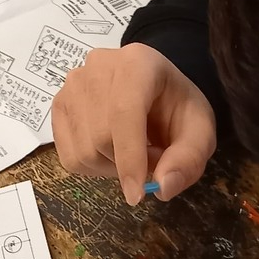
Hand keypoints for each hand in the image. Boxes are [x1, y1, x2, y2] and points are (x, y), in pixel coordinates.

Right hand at [51, 44, 216, 205]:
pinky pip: (67, 154)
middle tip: (152, 159)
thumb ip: (188, 159)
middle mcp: (97, 67)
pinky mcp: (58, 104)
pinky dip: (91, 166)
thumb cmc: (177, 107)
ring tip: (133, 151)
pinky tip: (110, 151)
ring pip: (82, 149)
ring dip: (110, 167)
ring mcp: (72, 85)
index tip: (138, 195)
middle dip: (127, 164)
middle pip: (100, 136)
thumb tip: (162, 187)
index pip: (124, 112)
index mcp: (137, 63)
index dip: (129, 158)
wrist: (156, 89)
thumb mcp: (200, 131)